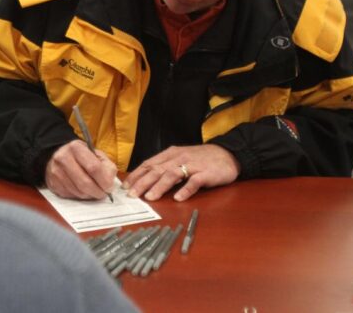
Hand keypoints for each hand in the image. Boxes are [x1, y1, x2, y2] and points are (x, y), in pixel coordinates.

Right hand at [45, 139, 116, 199]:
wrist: (58, 156)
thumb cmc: (81, 156)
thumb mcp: (95, 154)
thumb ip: (106, 165)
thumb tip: (109, 182)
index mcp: (76, 148)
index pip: (93, 167)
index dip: (104, 180)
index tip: (109, 187)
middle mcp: (63, 159)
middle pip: (85, 182)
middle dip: (98, 192)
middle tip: (104, 193)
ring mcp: (56, 172)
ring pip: (78, 192)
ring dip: (90, 195)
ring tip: (94, 191)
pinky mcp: (53, 184)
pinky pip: (71, 195)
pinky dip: (81, 196)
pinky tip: (83, 190)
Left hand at [122, 144, 239, 201]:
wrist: (227, 154)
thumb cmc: (200, 159)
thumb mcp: (179, 158)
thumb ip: (164, 167)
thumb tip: (144, 179)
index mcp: (170, 154)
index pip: (149, 164)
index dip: (136, 175)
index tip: (125, 186)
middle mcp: (179, 158)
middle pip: (157, 170)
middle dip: (142, 182)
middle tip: (132, 195)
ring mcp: (193, 165)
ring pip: (172, 174)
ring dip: (160, 186)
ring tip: (150, 197)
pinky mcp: (206, 173)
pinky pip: (195, 181)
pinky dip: (186, 189)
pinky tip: (178, 198)